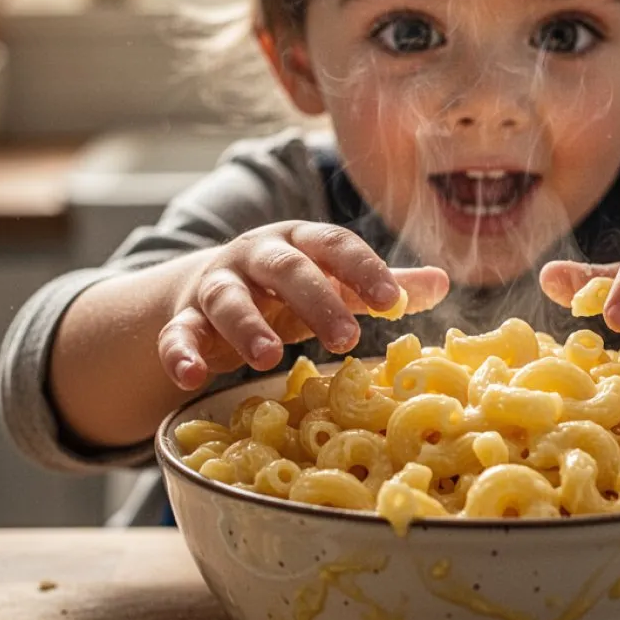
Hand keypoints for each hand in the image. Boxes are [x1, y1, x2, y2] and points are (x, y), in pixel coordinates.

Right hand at [159, 222, 448, 389]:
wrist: (208, 287)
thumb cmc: (287, 289)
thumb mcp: (333, 282)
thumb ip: (380, 284)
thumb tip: (443, 282)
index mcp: (300, 242)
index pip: (335, 245)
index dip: (364, 270)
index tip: (393, 304)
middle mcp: (257, 257)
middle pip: (286, 269)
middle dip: (316, 301)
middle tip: (347, 339)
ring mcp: (217, 286)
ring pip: (228, 299)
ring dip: (247, 327)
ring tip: (269, 359)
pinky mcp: (183, 319)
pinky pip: (176, 334)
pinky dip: (180, 354)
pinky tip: (193, 377)